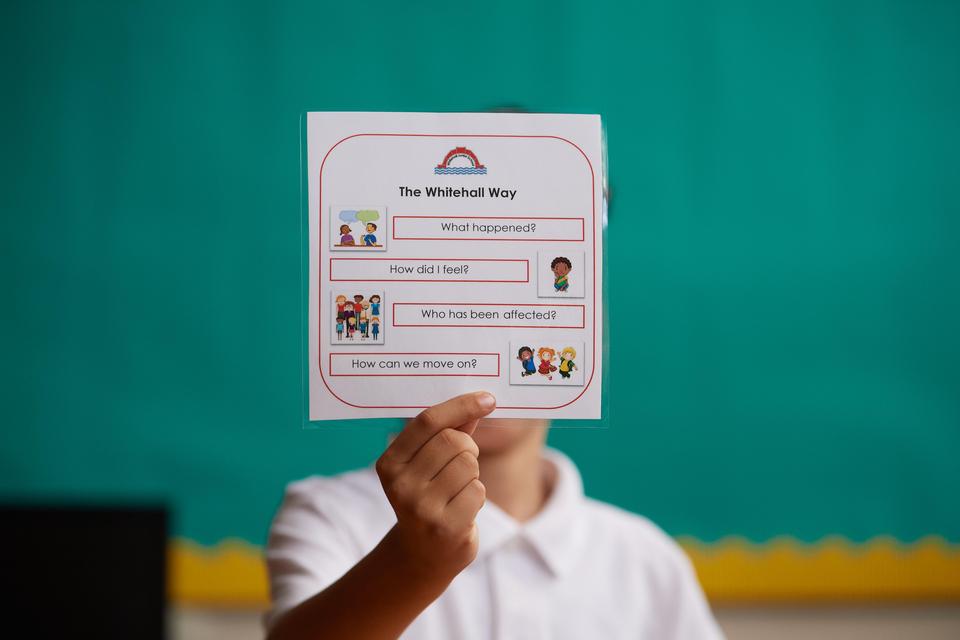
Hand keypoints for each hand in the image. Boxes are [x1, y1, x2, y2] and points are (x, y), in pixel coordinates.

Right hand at [375, 392, 495, 583]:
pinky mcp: (446, 527)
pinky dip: (477, 495)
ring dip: (472, 473)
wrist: (422, 555)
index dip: (460, 405)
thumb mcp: (427, 464)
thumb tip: (478, 402)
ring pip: (468, 464)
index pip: (427, 421)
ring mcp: (422, 508)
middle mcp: (401, 485)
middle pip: (453, 441)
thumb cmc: (428, 497)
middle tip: (464, 461)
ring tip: (458, 489)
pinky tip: (462, 508)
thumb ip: (449, 432)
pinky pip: (478, 490)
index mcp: (390, 463)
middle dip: (468, 447)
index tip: (487, 398)